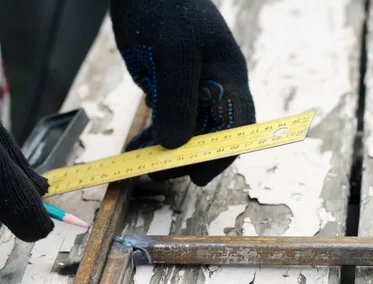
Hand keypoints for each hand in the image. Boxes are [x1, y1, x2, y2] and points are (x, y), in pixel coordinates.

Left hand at [110, 0, 255, 186]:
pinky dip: (153, 136)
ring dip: (166, 150)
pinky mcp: (170, 88)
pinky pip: (167, 120)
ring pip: (186, 131)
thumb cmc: (163, 9)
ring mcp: (191, 88)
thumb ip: (178, 100)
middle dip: (186, 157)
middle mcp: (213, 86)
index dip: (221, 155)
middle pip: (210, 134)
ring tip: (139, 160)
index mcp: (227, 76)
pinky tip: (136, 147)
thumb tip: (176, 146)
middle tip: (156, 170)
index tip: (198, 177)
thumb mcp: (173, 54)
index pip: (235, 127)